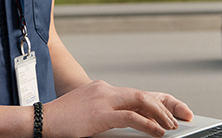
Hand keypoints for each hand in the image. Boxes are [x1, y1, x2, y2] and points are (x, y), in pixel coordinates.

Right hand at [41, 80, 192, 137]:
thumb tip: (124, 122)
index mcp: (102, 88)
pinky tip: (158, 132)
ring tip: (171, 127)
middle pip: (144, 93)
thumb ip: (105, 113)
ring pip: (142, 101)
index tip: (174, 111)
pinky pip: (132, 117)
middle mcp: (105, 89)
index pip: (137, 92)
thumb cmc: (60, 120)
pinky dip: (149, 124)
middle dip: (167, 106)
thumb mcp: (86, 112)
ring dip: (160, 115)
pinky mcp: (101, 114)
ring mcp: (103, 99)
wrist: (40, 120)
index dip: (159, 100)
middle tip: (181, 117)